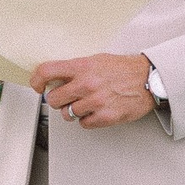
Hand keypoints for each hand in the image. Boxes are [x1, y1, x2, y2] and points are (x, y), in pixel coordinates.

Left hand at [31, 53, 155, 129]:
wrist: (149, 78)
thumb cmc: (123, 69)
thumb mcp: (95, 60)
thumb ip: (74, 69)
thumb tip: (53, 78)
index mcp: (82, 67)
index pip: (47, 71)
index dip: (36, 80)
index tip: (37, 86)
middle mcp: (87, 84)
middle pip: (53, 99)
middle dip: (57, 100)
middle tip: (66, 97)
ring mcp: (96, 101)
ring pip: (68, 114)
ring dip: (73, 111)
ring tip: (85, 103)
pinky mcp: (106, 116)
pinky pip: (84, 124)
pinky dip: (87, 119)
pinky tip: (95, 110)